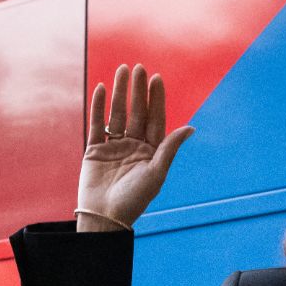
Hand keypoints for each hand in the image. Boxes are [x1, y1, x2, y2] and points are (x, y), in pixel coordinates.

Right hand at [77, 63, 195, 229]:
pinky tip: (103, 89)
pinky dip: (99, 106)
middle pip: (136, 112)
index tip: (157, 79)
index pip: (154, 120)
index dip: (156, 99)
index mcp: (151, 152)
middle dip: (138, 90)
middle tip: (139, 68)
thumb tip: (191, 127)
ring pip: (117, 114)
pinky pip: (98, 124)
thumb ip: (170, 148)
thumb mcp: (156, 173)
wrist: (105, 217)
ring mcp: (113, 147)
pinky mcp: (94, 150)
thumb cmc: (135, 200)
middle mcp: (133, 147)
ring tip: (122, 70)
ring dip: (120, 92)